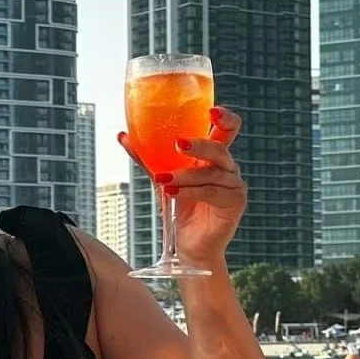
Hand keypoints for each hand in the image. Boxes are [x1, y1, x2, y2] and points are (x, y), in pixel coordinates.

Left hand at [118, 105, 246, 268]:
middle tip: (178, 144)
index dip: (225, 117)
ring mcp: (234, 185)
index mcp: (214, 156)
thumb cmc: (180, 210)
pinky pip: (212, 192)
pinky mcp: (235, 203)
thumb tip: (124, 137)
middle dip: (200, 145)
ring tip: (164, 179)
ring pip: (212, 172)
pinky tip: (172, 193)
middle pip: (220, 148)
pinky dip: (190, 192)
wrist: (189, 247)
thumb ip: (149, 158)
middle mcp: (228, 167)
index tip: (211, 110)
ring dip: (186, 175)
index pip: (228, 129)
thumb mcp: (163, 179)